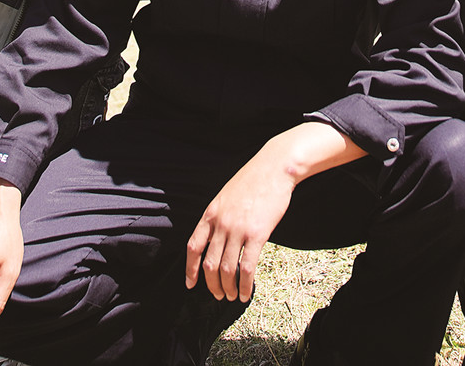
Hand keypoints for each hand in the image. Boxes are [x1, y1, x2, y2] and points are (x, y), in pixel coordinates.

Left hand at [185, 146, 296, 302]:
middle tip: (218, 295)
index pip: (193, 247)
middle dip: (212, 285)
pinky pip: (247, 267)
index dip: (190, 269)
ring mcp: (238, 229)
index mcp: (210, 213)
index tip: (190, 284)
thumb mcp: (226, 195)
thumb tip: (217, 240)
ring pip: (227, 270)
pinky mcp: (257, 234)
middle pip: (209, 264)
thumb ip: (219, 216)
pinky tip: (247, 293)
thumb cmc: (253, 180)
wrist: (274, 167)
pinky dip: (245, 285)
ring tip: (233, 297)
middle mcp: (221, 223)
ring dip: (228, 288)